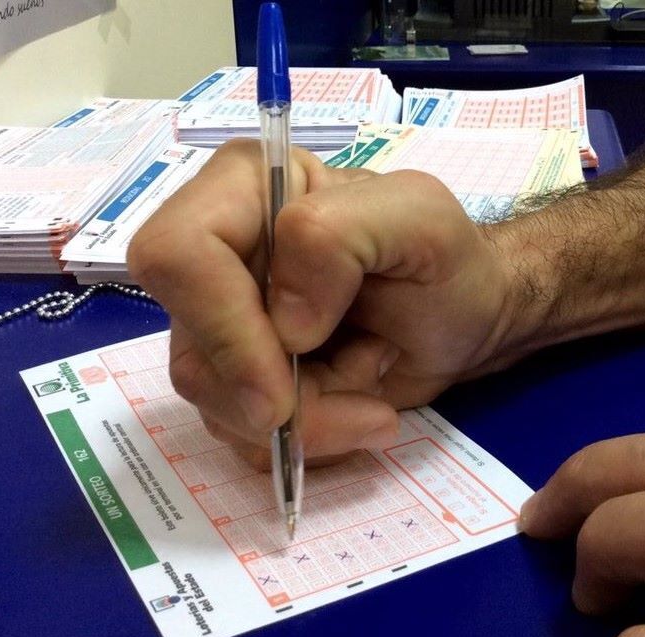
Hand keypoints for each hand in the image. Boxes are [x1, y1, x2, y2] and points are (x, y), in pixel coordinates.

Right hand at [128, 141, 516, 464]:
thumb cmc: (446, 260)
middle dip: (284, 395)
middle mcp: (217, 258)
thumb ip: (336, 238)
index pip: (177, 257)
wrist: (467, 319)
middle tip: (365, 396)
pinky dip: (313, 436)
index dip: (225, 325)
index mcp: (242, 191)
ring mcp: (222, 327)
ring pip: (218, 408)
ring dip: (314, 416)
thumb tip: (283, 324)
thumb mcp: (418, 219)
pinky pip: (245, 437)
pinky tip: (360, 400)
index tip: (297, 359)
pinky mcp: (241, 383)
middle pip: (194, 354)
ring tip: (375, 376)